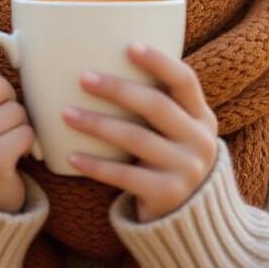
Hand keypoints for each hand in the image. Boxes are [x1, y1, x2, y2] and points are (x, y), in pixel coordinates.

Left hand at [61, 42, 218, 223]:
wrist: (188, 222)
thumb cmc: (169, 163)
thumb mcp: (177, 133)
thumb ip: (160, 107)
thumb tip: (107, 64)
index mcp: (202, 118)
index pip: (185, 80)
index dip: (159, 61)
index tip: (129, 46)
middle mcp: (200, 141)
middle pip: (156, 105)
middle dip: (117, 89)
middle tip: (83, 78)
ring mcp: (186, 170)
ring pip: (136, 139)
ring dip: (97, 124)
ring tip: (66, 114)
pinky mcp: (167, 195)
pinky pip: (125, 176)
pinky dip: (96, 165)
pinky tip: (71, 156)